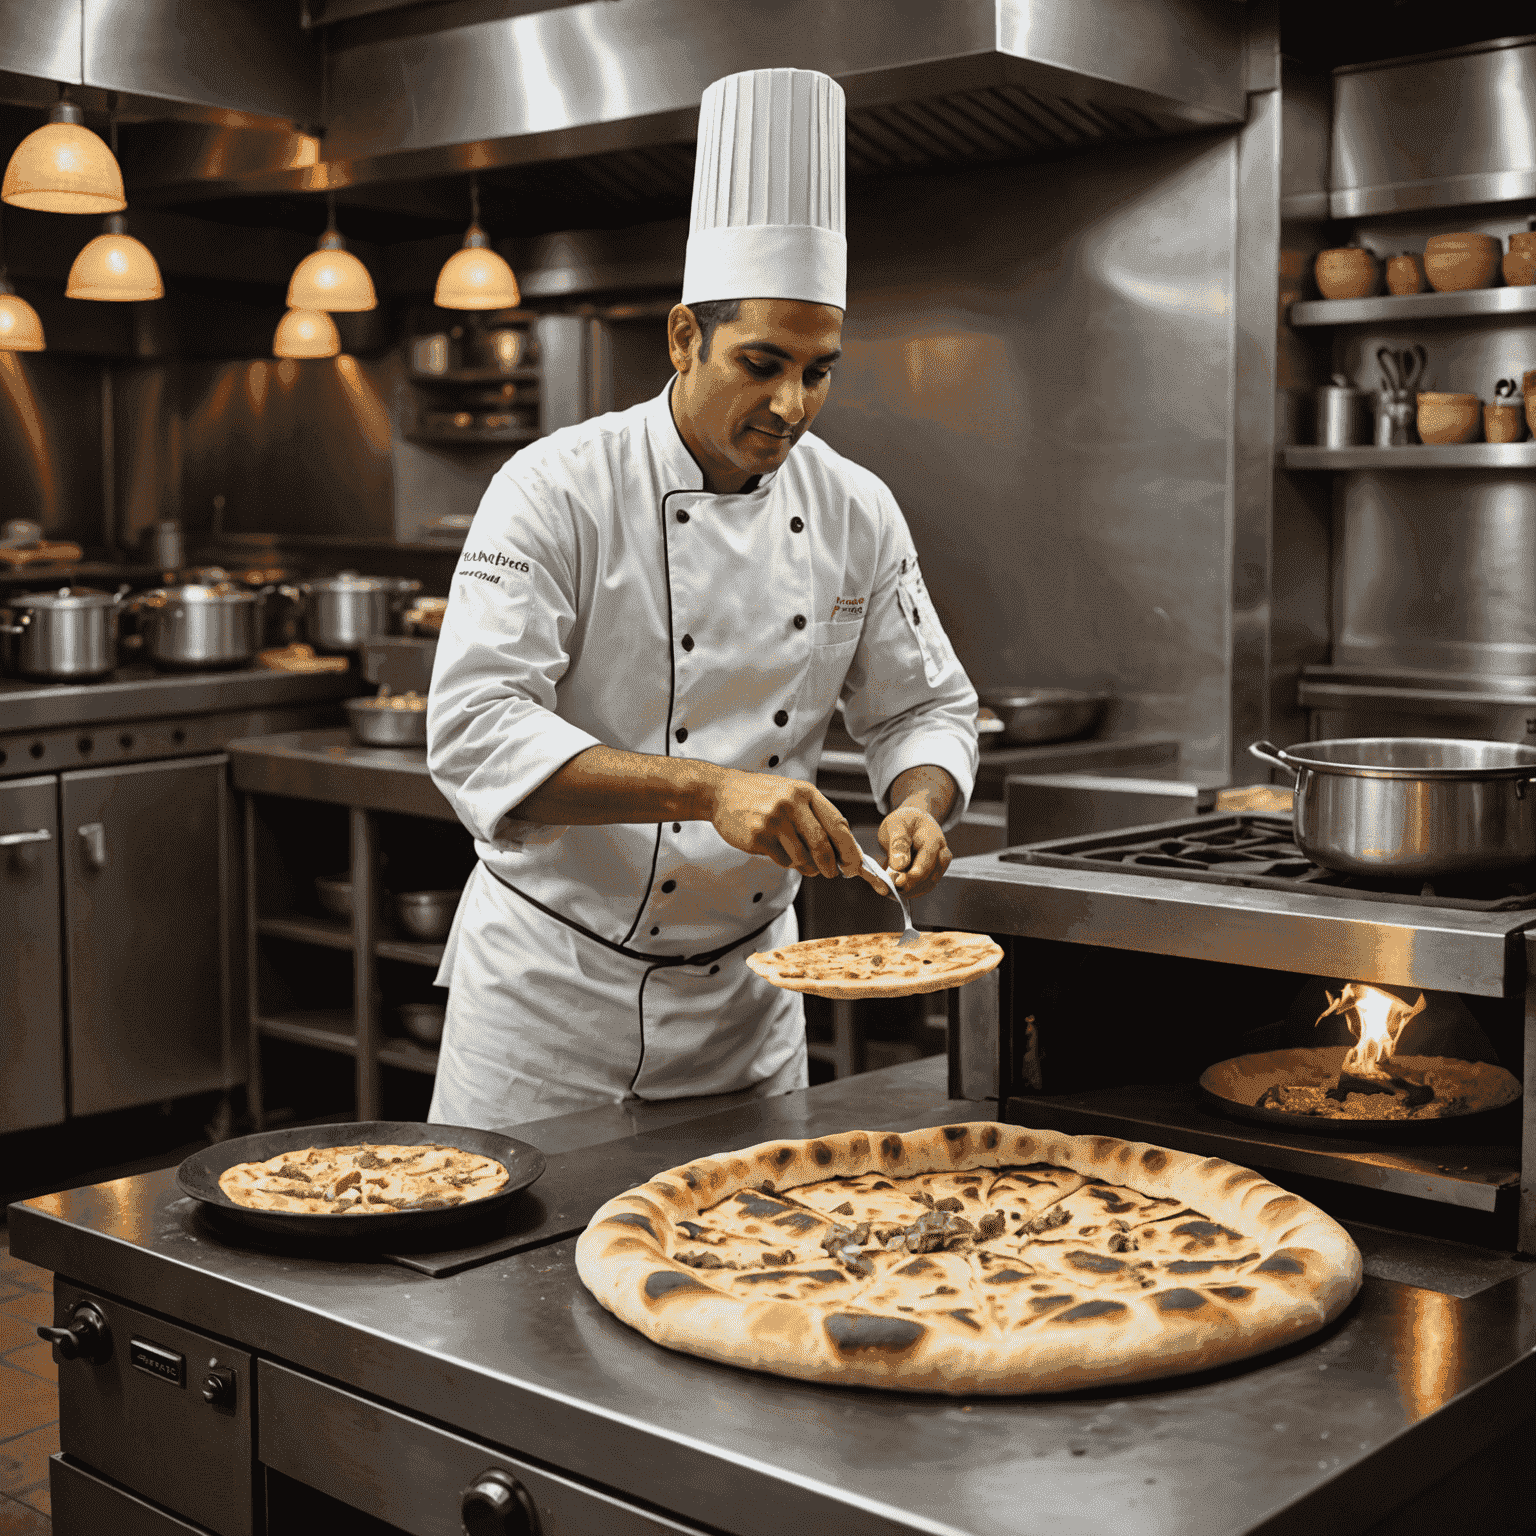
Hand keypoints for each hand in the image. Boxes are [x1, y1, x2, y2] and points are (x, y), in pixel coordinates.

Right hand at [708, 770, 863, 878]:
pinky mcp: (758, 836)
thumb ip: (815, 816)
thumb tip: (840, 849)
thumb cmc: (761, 796)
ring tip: (803, 863)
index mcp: (805, 792)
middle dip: (831, 865)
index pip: (837, 823)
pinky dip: (785, 862)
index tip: (854, 864)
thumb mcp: (792, 794)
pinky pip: (782, 860)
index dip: (849, 848)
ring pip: (802, 857)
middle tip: (832, 873)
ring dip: (807, 867)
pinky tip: (776, 850)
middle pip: (822, 844)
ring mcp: (773, 820)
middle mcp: (791, 803)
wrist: (721, 792)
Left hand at [877, 805, 951, 900]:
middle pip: (929, 876)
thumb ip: (897, 844)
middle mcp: (941, 853)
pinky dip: (909, 890)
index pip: (927, 859)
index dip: (914, 874)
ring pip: (927, 885)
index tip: (898, 882)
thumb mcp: (896, 826)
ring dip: (908, 891)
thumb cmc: (904, 822)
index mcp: (933, 837)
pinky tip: (895, 890)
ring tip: (889, 889)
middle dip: (909, 885)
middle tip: (889, 888)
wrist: (913, 822)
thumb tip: (899, 865)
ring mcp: (939, 865)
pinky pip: (923, 887)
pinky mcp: (933, 874)